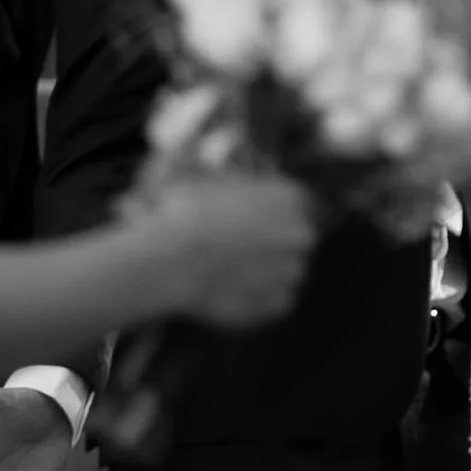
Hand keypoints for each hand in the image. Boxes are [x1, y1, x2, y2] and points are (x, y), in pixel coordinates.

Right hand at [133, 172, 319, 328]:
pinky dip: (259, 299)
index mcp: (289, 197)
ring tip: (231, 273)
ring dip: (267, 272)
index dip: (273, 211)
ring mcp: (292, 271)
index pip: (297, 202)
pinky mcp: (278, 304)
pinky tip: (232, 293)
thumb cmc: (183, 212)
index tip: (254, 219)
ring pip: (287, 270)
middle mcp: (300, 233)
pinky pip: (276, 301)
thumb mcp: (203, 176)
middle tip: (240, 248)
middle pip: (296, 237)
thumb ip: (226, 177)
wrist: (169, 260)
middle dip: (275, 242)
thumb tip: (218, 167)